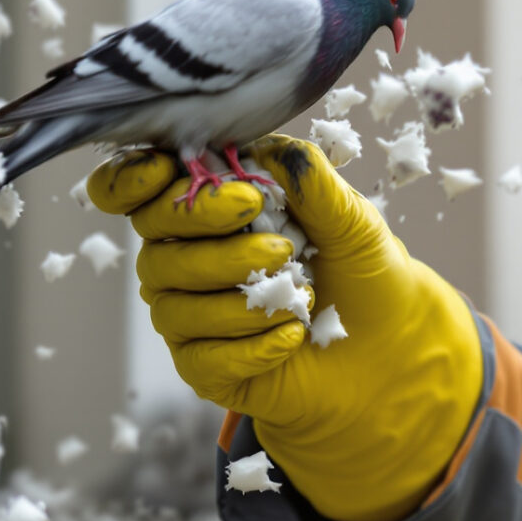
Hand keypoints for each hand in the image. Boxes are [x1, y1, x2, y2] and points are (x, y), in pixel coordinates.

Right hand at [85, 137, 481, 520]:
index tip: (169, 170)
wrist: (389, 347)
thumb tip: (267, 152)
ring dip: (243, 300)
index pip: (136, 191)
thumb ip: (310, 180)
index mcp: (206, 210)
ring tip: (302, 295)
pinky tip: (293, 335)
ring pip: (175, 305)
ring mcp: (189, 317)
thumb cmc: (362, 272)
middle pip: (154, 243)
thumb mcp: (351, 219)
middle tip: (279, 241)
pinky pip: (202, 358)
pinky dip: (252, 346)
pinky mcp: (205, 368)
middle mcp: (184, 260)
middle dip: (207, 232)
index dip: (131, 180)